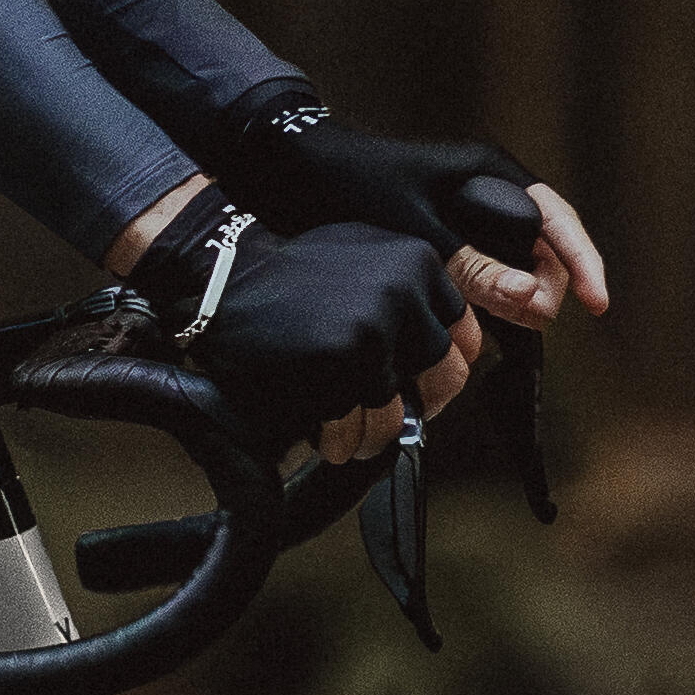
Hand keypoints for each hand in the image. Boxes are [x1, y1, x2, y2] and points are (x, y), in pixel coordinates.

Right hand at [189, 215, 487, 443]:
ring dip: (373, 436)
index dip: (444, 371)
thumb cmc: (294, 271)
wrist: (227, 273)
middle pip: (444, 380)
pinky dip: (338, 440)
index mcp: (420, 264)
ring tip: (352, 436)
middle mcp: (405, 293)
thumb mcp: (370, 254)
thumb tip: (450, 350)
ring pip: (398, 416)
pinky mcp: (338, 364)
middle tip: (391, 416)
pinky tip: (324, 434)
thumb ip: (414, 292)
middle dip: (419, 408)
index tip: (424, 387)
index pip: (467, 338)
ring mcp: (372, 329)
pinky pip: (353, 427)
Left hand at [226, 108, 618, 324]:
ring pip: (515, 266)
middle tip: (525, 324)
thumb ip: (476, 268)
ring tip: (508, 332)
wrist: (296, 171)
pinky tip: (485, 328)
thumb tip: (537, 304)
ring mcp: (468, 215)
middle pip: (541, 250)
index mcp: (490, 173)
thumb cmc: (356, 187)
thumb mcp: (419, 231)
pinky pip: (486, 274)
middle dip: (542, 289)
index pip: (557, 219)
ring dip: (517, 299)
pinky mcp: (447, 239)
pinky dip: (490, 300)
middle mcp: (487, 191)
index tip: (598, 305)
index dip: (582, 264)